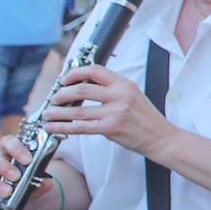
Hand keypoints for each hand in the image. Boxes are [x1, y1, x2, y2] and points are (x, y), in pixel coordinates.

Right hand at [0, 136, 52, 206]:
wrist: (15, 201)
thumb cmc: (22, 184)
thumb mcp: (32, 185)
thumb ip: (39, 184)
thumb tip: (47, 184)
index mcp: (7, 152)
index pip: (8, 142)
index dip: (17, 149)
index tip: (28, 160)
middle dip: (4, 166)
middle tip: (16, 177)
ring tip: (6, 192)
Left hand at [42, 63, 176, 158]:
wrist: (162, 139)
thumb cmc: (147, 120)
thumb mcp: (133, 96)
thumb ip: (112, 90)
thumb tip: (84, 88)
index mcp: (125, 84)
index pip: (94, 70)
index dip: (74, 73)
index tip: (64, 80)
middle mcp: (120, 95)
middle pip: (81, 89)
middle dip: (61, 93)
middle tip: (53, 98)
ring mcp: (115, 112)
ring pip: (77, 109)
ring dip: (57, 112)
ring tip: (48, 114)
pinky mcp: (111, 128)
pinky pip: (80, 127)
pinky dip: (63, 127)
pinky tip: (54, 127)